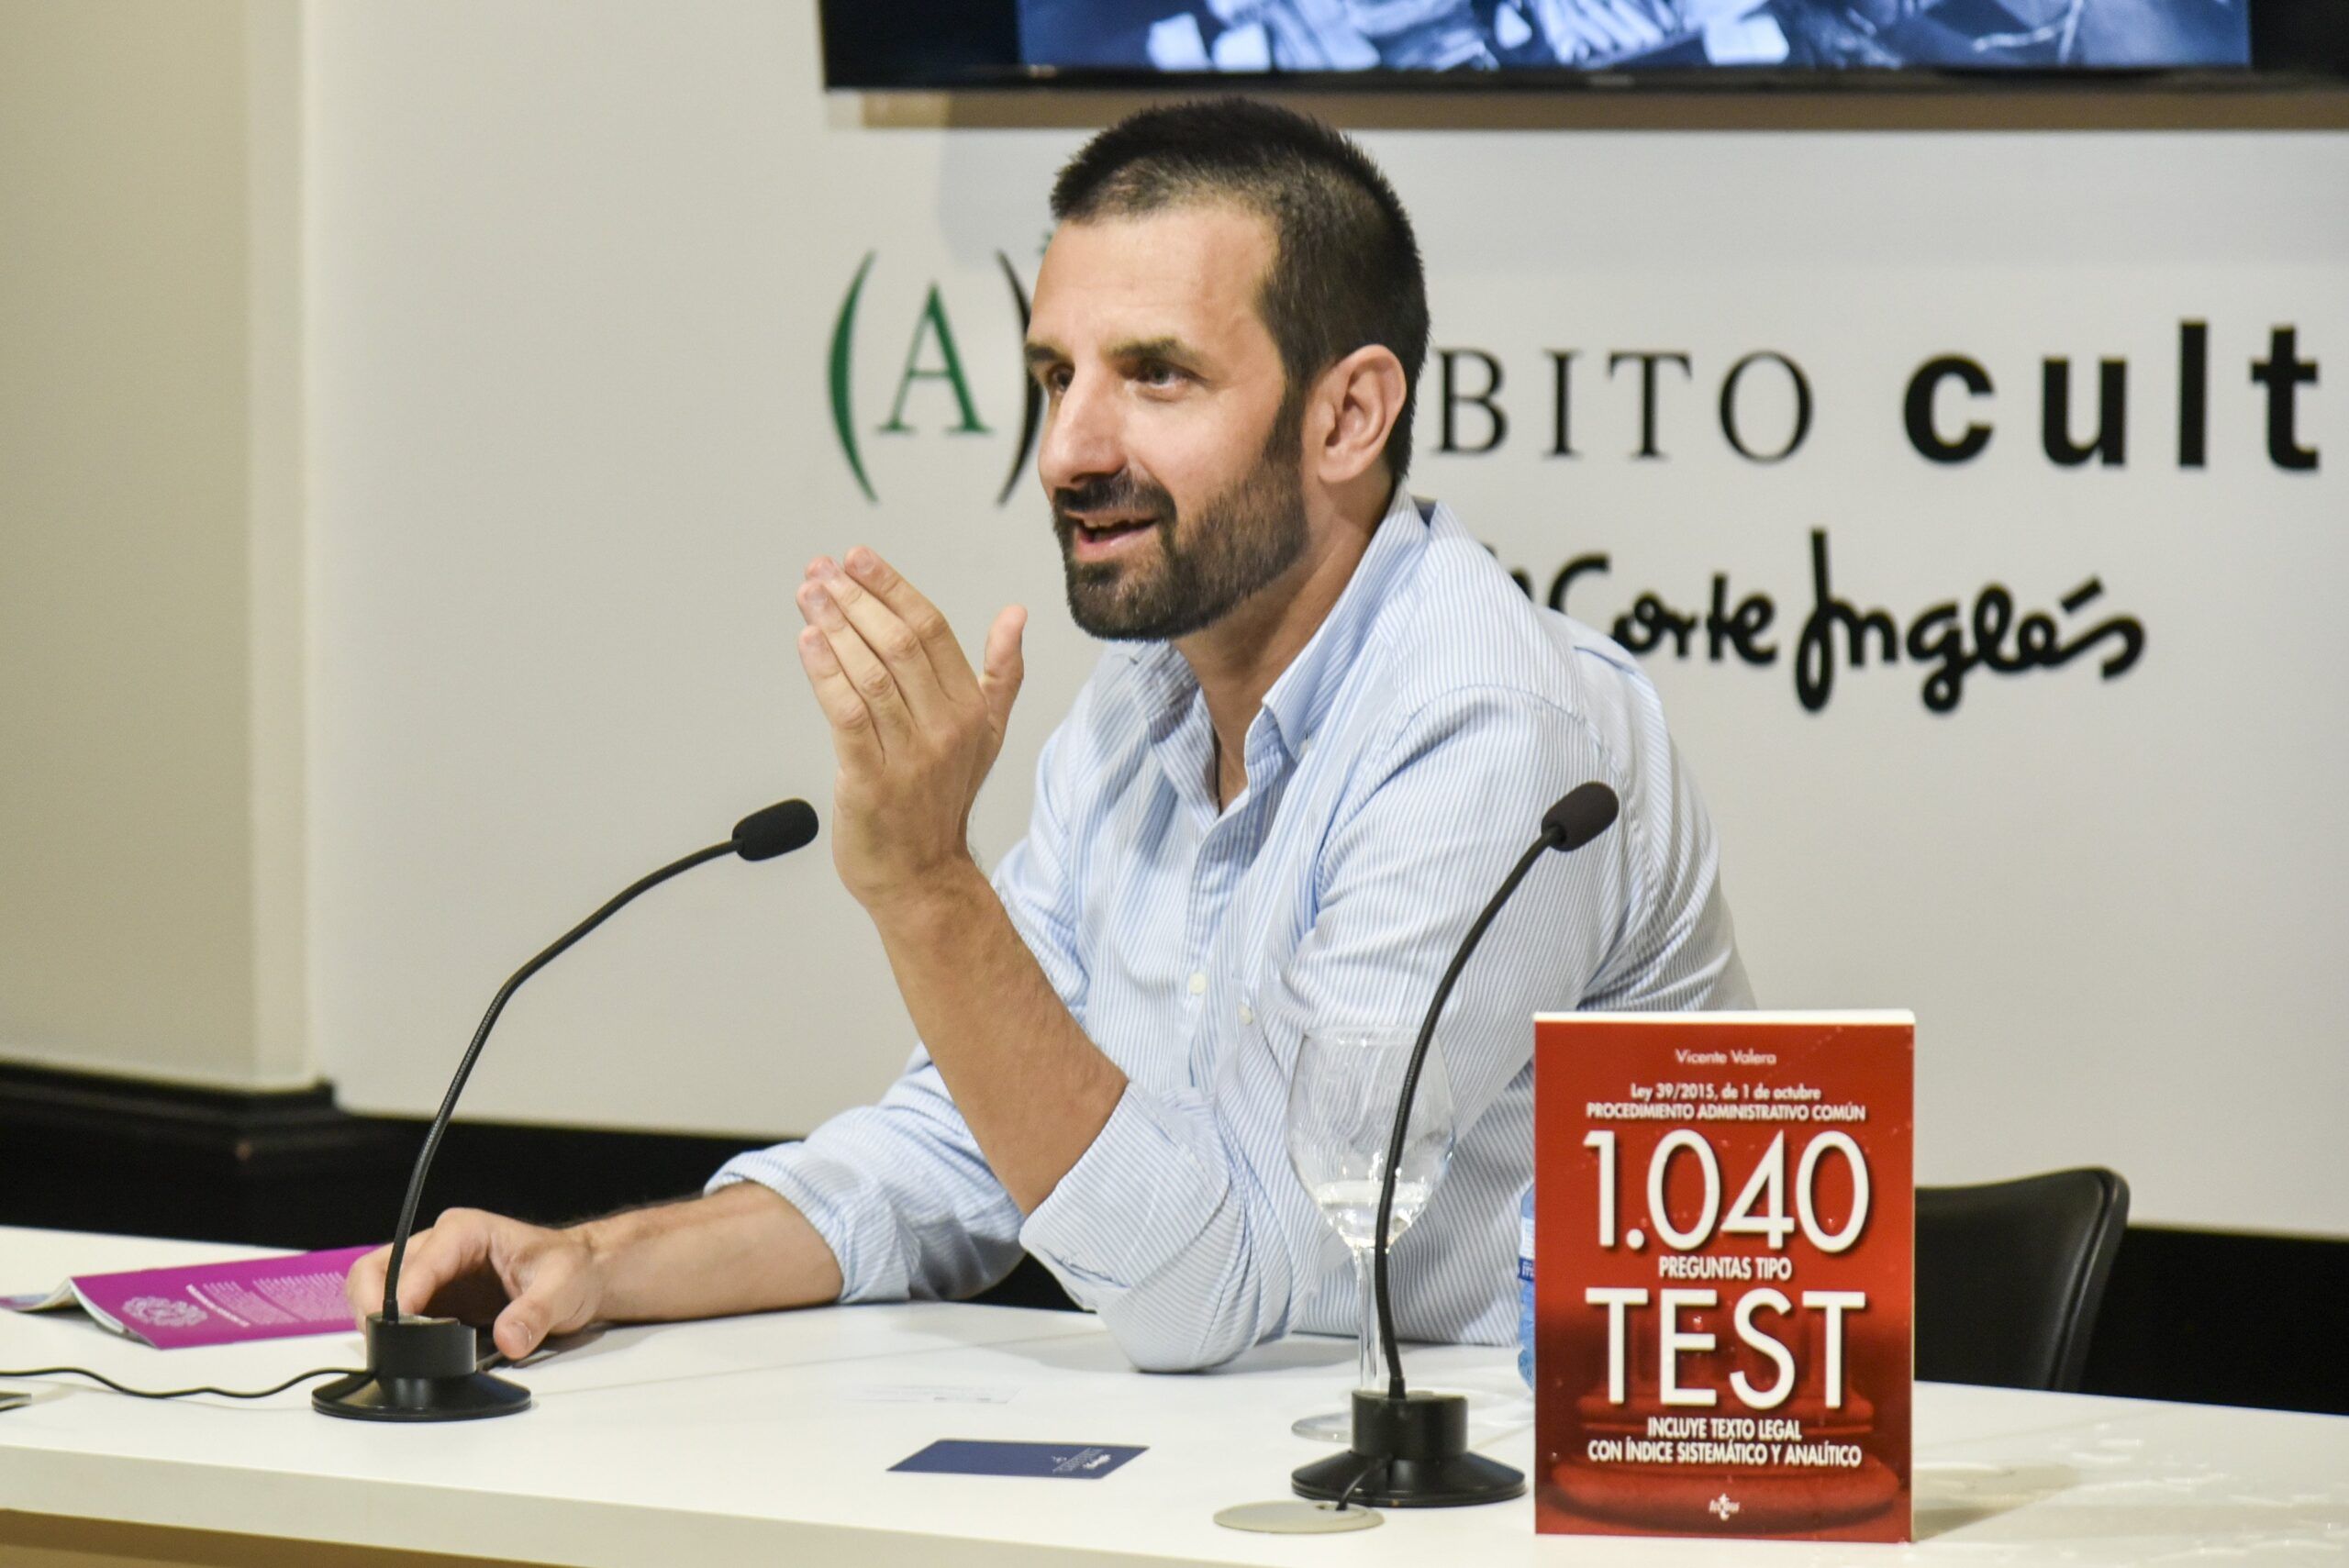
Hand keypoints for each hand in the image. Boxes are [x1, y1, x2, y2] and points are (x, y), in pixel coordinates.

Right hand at [343, 1207, 604, 1361]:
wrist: (580, 1277)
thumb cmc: (571, 1270)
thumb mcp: (564, 1287)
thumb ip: (537, 1312)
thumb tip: (508, 1338)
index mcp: (466, 1232)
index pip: (420, 1260)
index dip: (403, 1293)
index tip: (398, 1326)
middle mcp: (440, 1247)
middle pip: (378, 1268)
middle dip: (370, 1304)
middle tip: (381, 1343)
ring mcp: (431, 1274)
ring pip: (375, 1288)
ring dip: (373, 1319)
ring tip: (389, 1351)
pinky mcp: (432, 1300)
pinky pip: (392, 1312)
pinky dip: (387, 1332)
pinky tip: (403, 1352)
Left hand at [795, 546, 1024, 914]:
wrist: (922, 877)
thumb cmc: (943, 802)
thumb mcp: (987, 734)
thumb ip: (1002, 673)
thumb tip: (1017, 614)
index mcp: (971, 707)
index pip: (931, 629)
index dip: (892, 587)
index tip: (856, 558)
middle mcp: (945, 726)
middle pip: (898, 643)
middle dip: (855, 598)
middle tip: (821, 570)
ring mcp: (910, 754)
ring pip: (871, 672)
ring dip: (835, 626)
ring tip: (808, 595)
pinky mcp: (872, 780)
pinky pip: (847, 714)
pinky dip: (825, 672)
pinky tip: (808, 641)